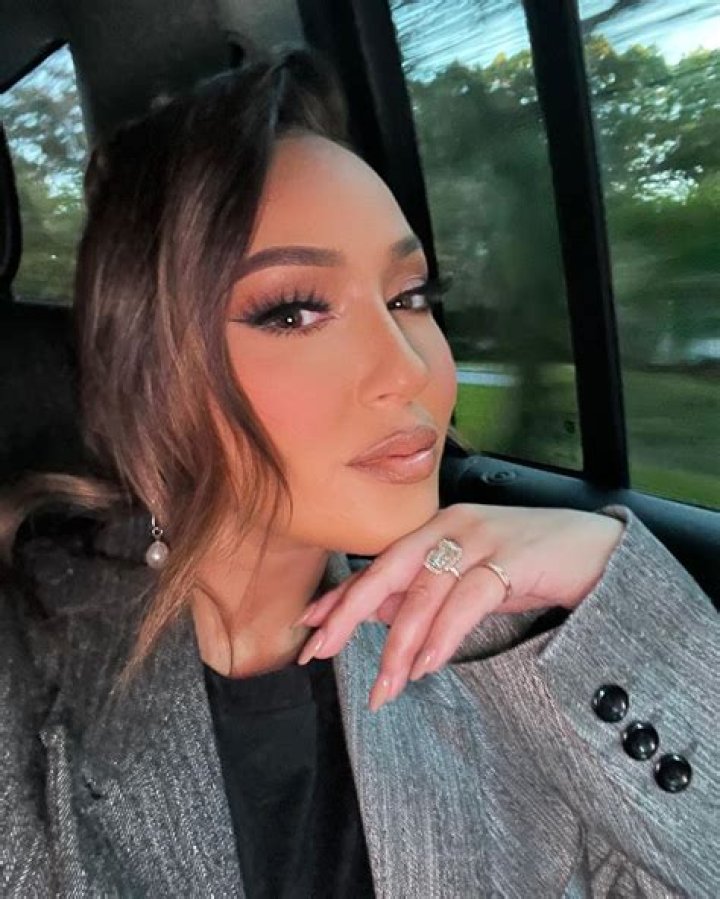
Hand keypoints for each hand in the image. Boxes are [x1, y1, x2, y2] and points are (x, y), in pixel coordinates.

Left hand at [295, 504, 623, 709]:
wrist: (596, 547)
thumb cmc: (530, 560)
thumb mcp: (468, 577)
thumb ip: (425, 592)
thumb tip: (378, 615)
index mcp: (434, 529)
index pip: (378, 565)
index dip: (342, 596)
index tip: (308, 625)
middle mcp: (449, 527)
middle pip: (387, 571)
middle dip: (348, 614)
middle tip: (319, 651)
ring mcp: (479, 539)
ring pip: (424, 593)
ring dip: (400, 645)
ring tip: (385, 686)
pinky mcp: (510, 557)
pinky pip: (467, 599)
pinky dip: (444, 634)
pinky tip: (429, 664)